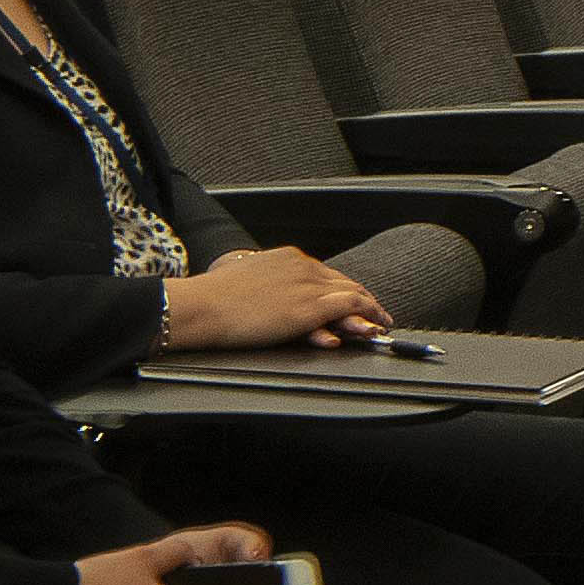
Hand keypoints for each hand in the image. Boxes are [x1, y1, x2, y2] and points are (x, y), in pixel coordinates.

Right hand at [161, 245, 391, 351]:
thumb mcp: (244, 277)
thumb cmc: (212, 297)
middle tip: (376, 313)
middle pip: (343, 281)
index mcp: (287, 258)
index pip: (324, 273)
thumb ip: (263, 281)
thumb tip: (262, 288)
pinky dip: (367, 315)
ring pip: (352, 293)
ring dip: (370, 309)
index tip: (351, 299)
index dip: (341, 288)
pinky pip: (349, 307)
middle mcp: (303, 266)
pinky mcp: (309, 307)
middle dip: (362, 298)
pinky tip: (374, 326)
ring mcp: (308, 286)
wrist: (203, 305)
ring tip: (381, 322)